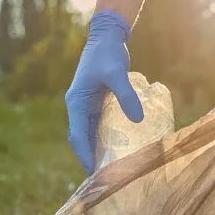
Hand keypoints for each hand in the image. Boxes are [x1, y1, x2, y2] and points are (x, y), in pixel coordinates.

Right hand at [64, 10, 143, 172]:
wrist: (107, 36)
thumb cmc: (108, 53)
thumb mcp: (117, 74)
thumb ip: (126, 95)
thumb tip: (138, 119)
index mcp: (76, 102)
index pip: (77, 135)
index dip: (84, 154)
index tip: (92, 172)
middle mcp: (79, 106)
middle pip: (82, 139)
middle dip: (91, 158)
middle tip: (103, 178)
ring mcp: (88, 105)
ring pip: (91, 134)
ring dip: (98, 151)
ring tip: (111, 170)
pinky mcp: (99, 103)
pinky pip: (101, 126)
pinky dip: (107, 138)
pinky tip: (119, 149)